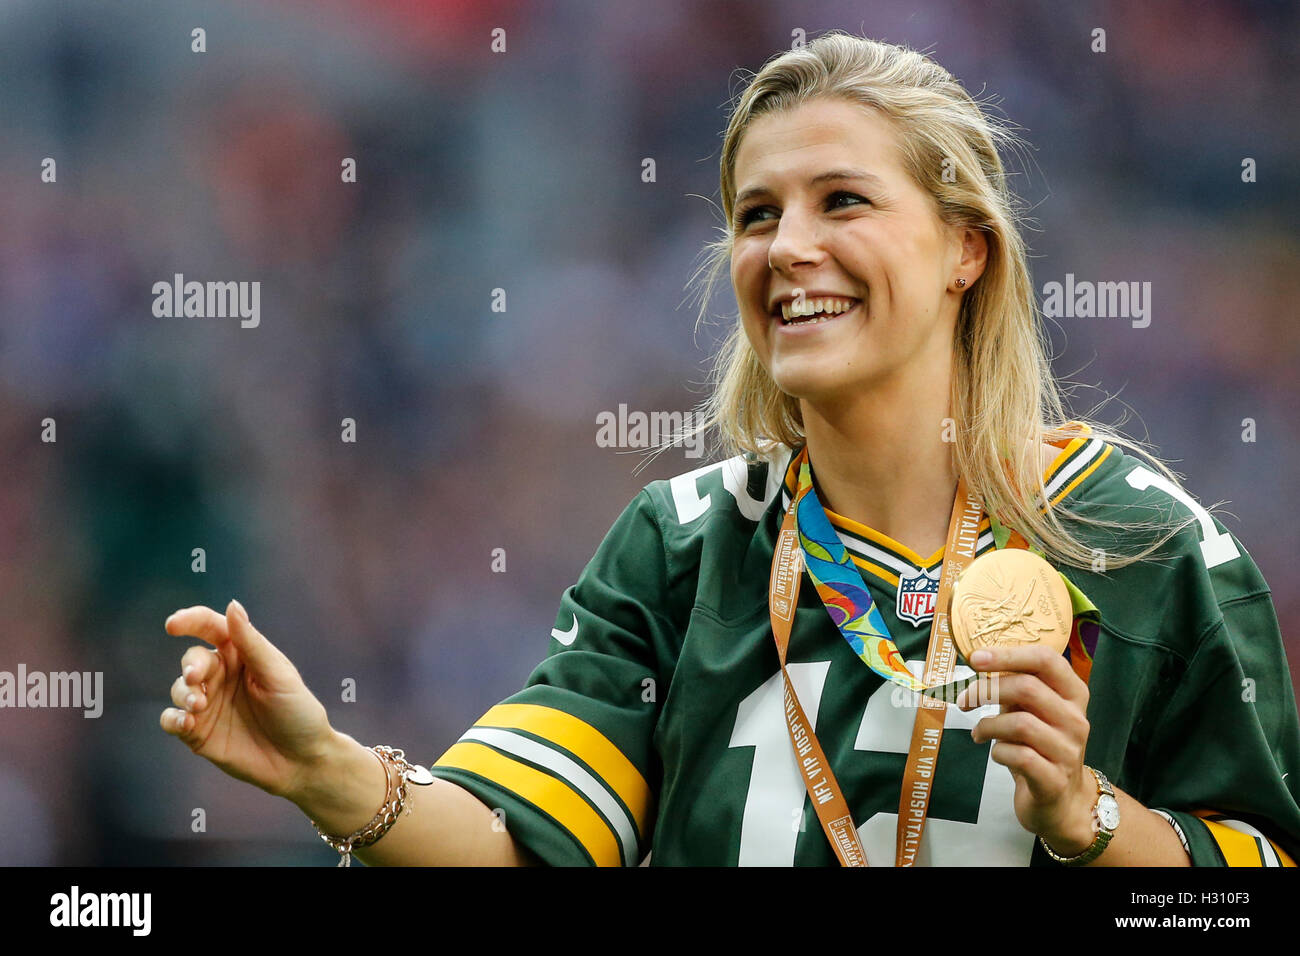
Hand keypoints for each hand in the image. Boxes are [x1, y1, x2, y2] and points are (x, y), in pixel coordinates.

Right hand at [159, 600, 335, 801]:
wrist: (302, 760)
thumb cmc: (297, 712)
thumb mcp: (278, 676)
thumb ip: (251, 643)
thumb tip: (232, 604)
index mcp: (242, 654)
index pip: (211, 627)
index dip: (190, 620)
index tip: (173, 625)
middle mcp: (221, 675)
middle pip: (192, 659)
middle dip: (190, 666)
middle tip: (197, 679)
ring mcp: (208, 703)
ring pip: (178, 688)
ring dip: (183, 693)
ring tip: (198, 705)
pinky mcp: (198, 732)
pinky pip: (171, 720)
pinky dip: (172, 719)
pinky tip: (186, 723)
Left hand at [956, 645, 1096, 854]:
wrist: (1062, 802)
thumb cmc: (1040, 746)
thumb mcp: (1030, 710)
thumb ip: (1013, 686)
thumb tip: (978, 661)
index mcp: (1073, 694)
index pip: (1045, 659)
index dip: (1007, 654)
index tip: (975, 658)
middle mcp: (1076, 719)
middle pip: (1027, 687)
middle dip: (986, 690)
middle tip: (964, 700)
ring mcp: (1068, 751)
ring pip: (1020, 722)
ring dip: (988, 725)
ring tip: (978, 732)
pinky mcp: (1055, 779)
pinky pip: (1019, 756)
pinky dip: (998, 751)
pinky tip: (996, 754)